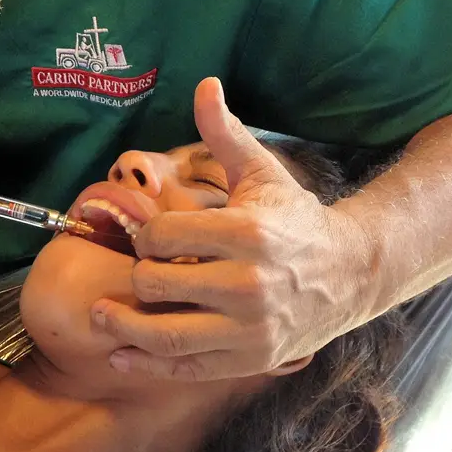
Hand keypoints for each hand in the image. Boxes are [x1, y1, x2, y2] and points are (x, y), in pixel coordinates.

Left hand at [91, 78, 375, 380]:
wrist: (350, 274)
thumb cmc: (295, 220)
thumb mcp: (261, 173)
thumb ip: (225, 133)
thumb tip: (205, 84)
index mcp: (246, 233)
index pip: (163, 237)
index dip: (145, 237)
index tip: (150, 239)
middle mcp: (248, 283)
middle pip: (157, 284)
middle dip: (137, 277)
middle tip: (135, 273)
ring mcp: (250, 328)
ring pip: (166, 334)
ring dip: (123, 328)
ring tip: (100, 317)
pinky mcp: (250, 360)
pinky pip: (188, 367)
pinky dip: (148, 365)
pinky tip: (122, 357)